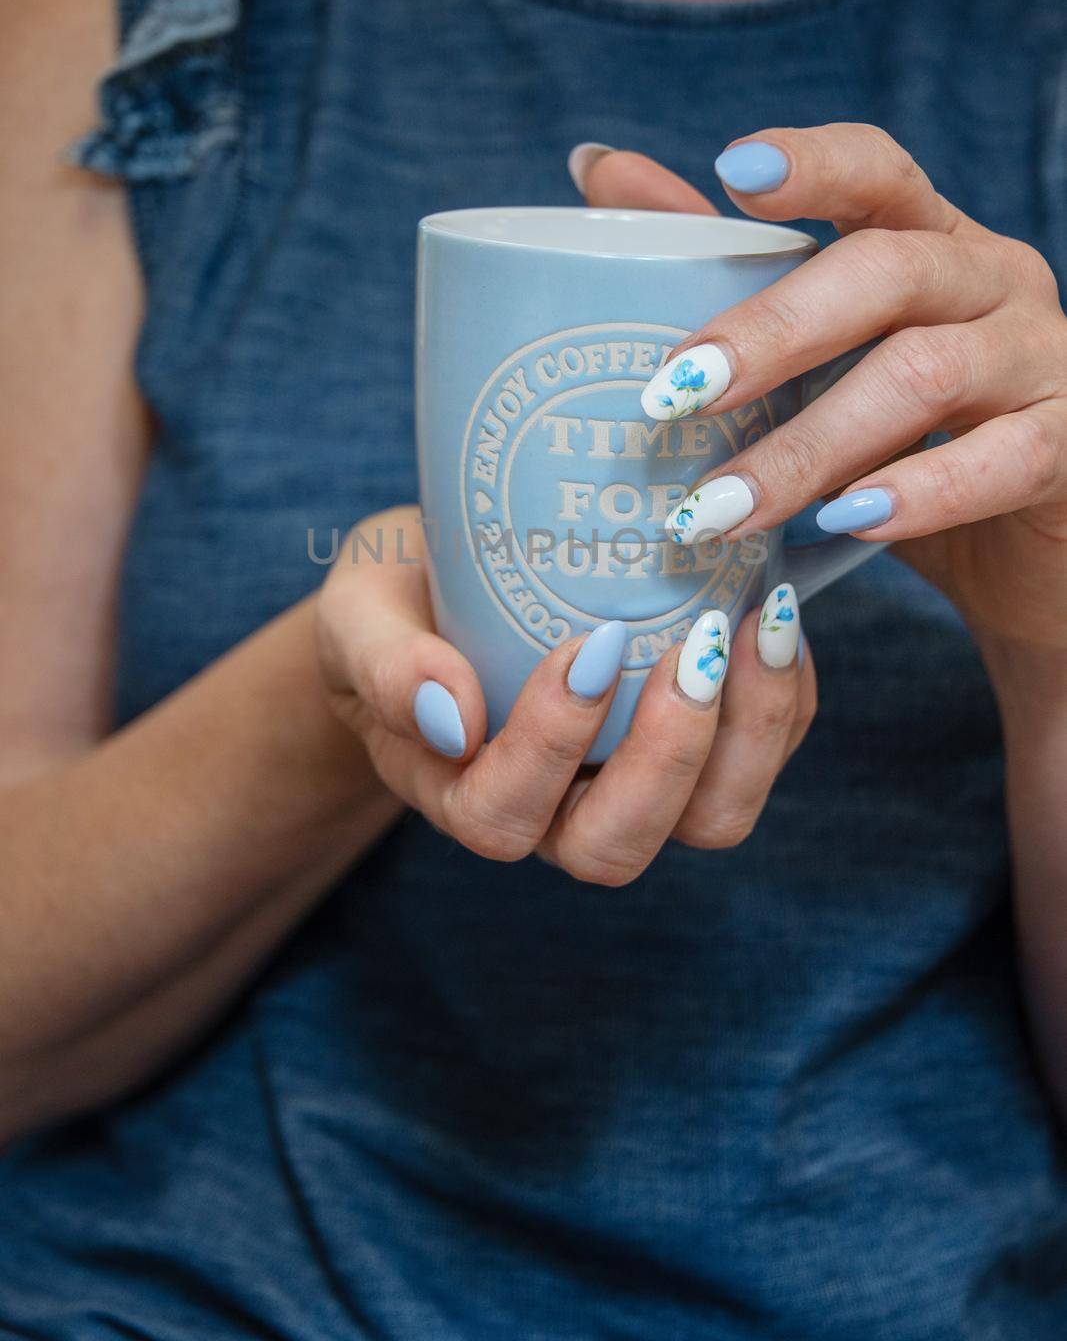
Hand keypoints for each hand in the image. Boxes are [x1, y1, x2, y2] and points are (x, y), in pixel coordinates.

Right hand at [315, 507, 815, 881]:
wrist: (445, 582)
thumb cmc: (395, 604)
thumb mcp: (358, 616)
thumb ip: (383, 664)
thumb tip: (449, 716)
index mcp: (460, 791)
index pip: (503, 816)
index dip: (550, 747)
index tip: (584, 643)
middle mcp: (552, 813)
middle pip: (617, 847)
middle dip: (669, 757)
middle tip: (693, 647)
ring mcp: (629, 787)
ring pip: (709, 821)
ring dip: (750, 733)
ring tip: (761, 624)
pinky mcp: (693, 752)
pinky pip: (758, 758)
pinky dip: (784, 697)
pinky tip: (777, 612)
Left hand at [574, 127, 1066, 671]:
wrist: (1018, 552)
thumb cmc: (900, 440)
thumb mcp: (815, 360)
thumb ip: (720, 267)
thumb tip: (597, 169)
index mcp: (926, 239)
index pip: (878, 170)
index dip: (814, 163)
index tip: (733, 173)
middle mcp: (990, 278)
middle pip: (887, 271)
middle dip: (772, 331)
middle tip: (676, 393)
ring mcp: (1040, 358)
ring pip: (927, 373)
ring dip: (811, 443)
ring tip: (720, 507)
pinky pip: (1003, 459)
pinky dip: (919, 493)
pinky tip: (848, 522)